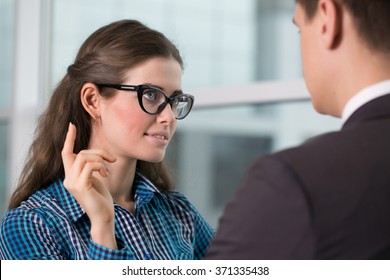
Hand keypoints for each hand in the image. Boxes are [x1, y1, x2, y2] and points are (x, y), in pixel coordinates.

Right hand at [61, 123, 116, 247]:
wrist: (103, 216)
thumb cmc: (101, 198)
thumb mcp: (95, 178)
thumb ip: (90, 167)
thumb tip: (95, 155)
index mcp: (71, 176)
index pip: (66, 154)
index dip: (69, 139)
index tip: (72, 125)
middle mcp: (68, 179)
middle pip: (80, 153)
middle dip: (99, 152)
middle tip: (112, 160)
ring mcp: (72, 183)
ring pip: (85, 157)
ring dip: (101, 159)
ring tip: (107, 170)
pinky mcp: (80, 186)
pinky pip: (90, 166)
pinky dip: (100, 166)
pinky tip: (105, 175)